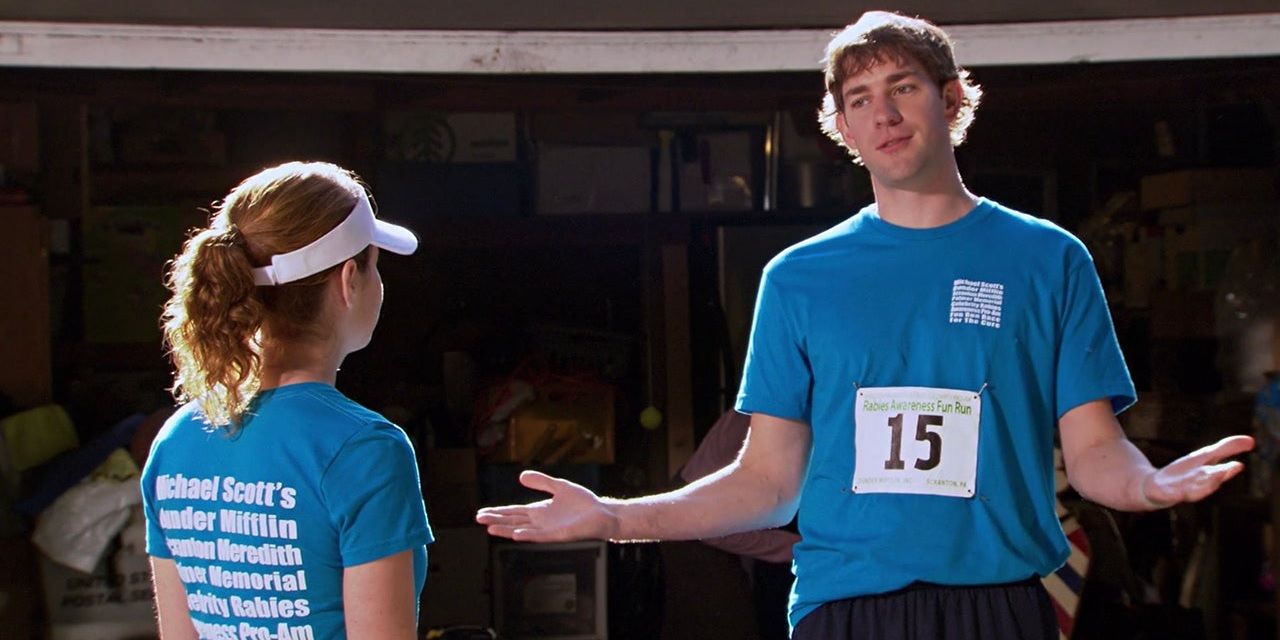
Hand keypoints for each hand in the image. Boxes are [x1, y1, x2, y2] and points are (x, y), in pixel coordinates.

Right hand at [475, 470, 618, 541]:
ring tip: (490, 528)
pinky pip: (541, 536)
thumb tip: (520, 476)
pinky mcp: (559, 535)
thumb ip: (542, 482)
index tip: (481, 513)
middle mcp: (541, 522)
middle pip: (513, 521)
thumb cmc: (583, 503)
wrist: (602, 513)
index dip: (498, 512)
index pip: (514, 512)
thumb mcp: (559, 487)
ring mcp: (549, 530)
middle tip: (478, 519)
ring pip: (523, 530)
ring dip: (507, 530)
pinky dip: (529, 535)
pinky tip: (517, 534)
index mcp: (539, 512)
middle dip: (496, 520)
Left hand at [1141, 435, 1254, 507]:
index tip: (1238, 465)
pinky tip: (1178, 492)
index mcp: (1208, 476)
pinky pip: (1169, 494)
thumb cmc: (1186, 473)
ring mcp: (1179, 490)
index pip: (1219, 473)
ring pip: (1191, 490)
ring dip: (1198, 487)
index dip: (1227, 470)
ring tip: (1203, 478)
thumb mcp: (1205, 457)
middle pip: (1207, 482)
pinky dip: (1174, 493)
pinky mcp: (1163, 493)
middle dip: (1215, 477)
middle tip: (1223, 471)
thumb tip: (1251, 440)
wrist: (1155, 488)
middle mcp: (1196, 485)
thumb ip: (1226, 449)